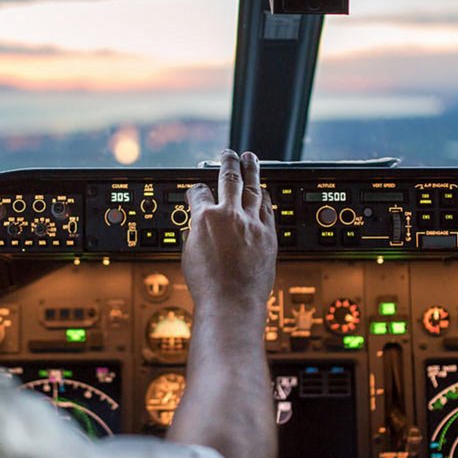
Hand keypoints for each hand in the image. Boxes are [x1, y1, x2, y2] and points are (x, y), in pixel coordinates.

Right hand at [183, 150, 276, 318]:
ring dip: (251, 171)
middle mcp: (229, 216)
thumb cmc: (208, 287)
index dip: (196, 189)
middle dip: (228, 163)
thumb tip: (195, 229)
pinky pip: (268, 208)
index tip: (197, 188)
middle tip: (228, 154)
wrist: (232, 303)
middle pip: (229, 180)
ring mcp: (251, 224)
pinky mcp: (268, 235)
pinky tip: (265, 191)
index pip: (198, 193)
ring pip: (253, 189)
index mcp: (204, 219)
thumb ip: (194, 235)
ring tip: (251, 159)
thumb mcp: (189, 256)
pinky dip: (265, 197)